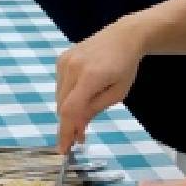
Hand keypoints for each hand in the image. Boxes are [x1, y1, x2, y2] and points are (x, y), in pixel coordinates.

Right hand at [55, 18, 145, 152]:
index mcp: (90, 76)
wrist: (123, 36)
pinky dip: (67, 96)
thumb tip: (76, 128)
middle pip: (62, 105)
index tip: (64, 149)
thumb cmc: (125, 66)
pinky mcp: (61, 59)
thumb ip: (95, 110)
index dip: (65, 131)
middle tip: (80, 137)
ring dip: (68, 111)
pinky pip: (60, 85)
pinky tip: (80, 97)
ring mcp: (64, 61)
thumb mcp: (117, 93)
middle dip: (69, 124)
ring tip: (83, 117)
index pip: (70, 109)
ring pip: (59, 97)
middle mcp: (73, 67)